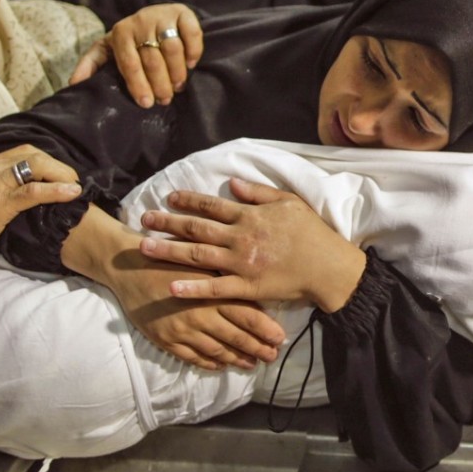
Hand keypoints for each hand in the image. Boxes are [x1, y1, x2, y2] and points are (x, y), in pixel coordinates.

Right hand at [0, 144, 81, 258]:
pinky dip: (56, 191)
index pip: (22, 152)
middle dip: (57, 165)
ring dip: (61, 175)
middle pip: (32, 155)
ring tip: (74, 186)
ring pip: (35, 167)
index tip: (60, 172)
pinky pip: (33, 191)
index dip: (46, 160)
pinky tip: (72, 193)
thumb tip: (29, 185)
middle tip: (72, 179)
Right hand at [63, 206, 284, 369]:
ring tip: (251, 363)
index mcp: (213, 292)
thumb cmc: (170, 256)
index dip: (267, 330)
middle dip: (258, 349)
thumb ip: (226, 275)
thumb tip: (254, 285)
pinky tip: (220, 364)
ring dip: (236, 359)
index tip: (281, 338)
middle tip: (272, 357)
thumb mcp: (202, 259)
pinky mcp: (166, 339)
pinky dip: (209, 362)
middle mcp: (201, 314)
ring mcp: (183, 330)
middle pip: (237, 337)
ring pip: (217, 350)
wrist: (129, 266)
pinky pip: (192, 356)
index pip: (248, 316)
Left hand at [69, 3, 203, 107]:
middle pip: (152, 59)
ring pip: (173, 49)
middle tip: (165, 100)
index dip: (139, 86)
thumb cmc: (130, 39)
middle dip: (160, 84)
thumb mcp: (108, 49)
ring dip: (177, 73)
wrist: (154, 14)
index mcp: (120, 33)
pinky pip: (191, 34)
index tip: (146, 104)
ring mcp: (162, 16)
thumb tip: (74, 84)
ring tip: (178, 87)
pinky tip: (190, 65)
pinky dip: (193, 51)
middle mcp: (140, 22)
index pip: (129, 64)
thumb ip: (91, 64)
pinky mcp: (182, 13)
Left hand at [139, 178, 366, 312]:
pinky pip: (214, 288)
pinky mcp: (246, 287)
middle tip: (144, 219)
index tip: (169, 198)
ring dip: (169, 251)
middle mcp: (240, 238)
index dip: (188, 201)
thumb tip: (232, 183)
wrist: (328, 267)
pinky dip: (192, 287)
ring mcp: (241, 263)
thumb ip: (258, 193)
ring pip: (197, 255)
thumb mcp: (288, 202)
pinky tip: (170, 285)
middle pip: (196, 228)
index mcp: (249, 216)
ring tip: (144, 247)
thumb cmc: (312, 233)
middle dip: (167, 223)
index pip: (211, 205)